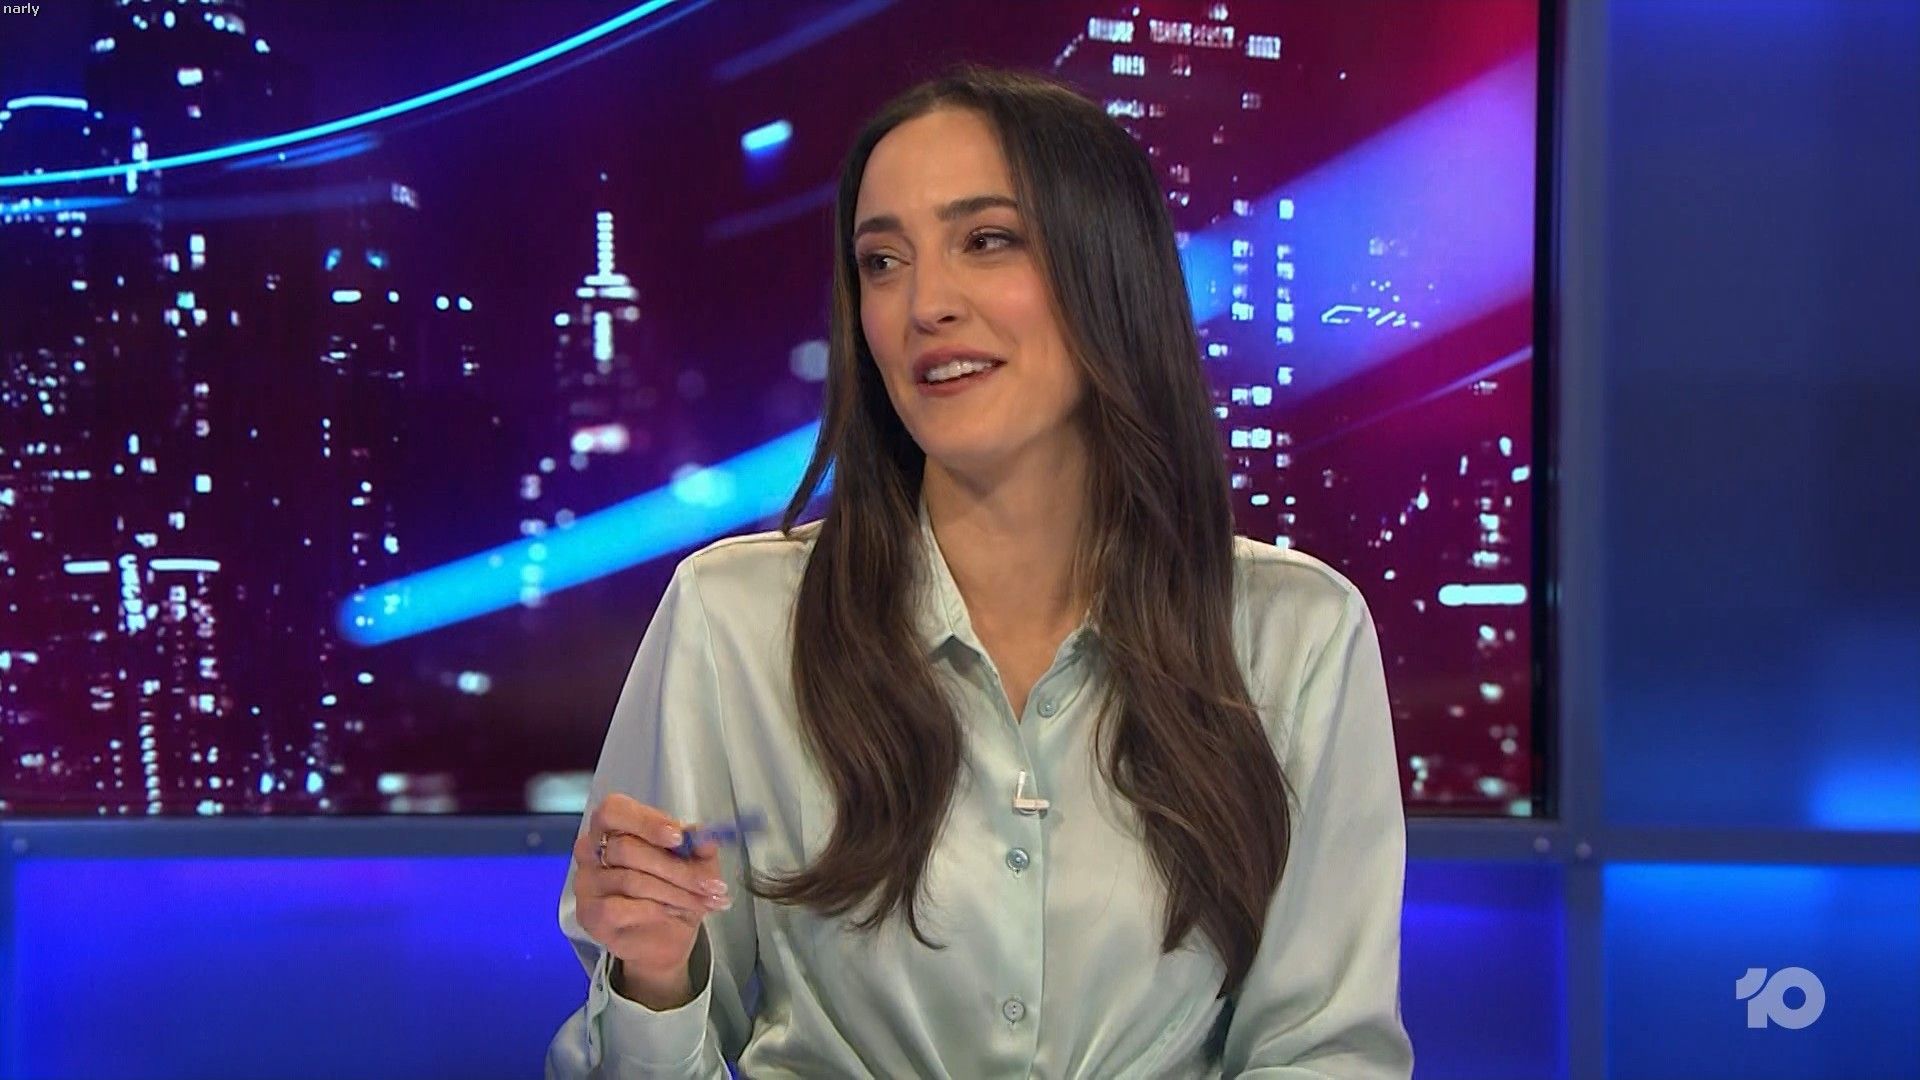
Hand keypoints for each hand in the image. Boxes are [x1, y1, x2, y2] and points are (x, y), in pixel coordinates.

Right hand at [572, 793, 731, 1003]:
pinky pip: (618, 908)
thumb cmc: (675, 888)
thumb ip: (698, 848)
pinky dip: (653, 910)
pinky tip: (673, 913)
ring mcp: (586, 883)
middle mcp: (591, 850)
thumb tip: (706, 838)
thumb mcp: (696, 864)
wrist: (666, 936)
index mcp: (613, 826)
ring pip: (629, 880)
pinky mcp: (588, 914)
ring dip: (674, 892)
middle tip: (710, 883)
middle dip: (675, 868)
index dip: (646, 822)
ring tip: (704, 900)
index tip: (679, 838)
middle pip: (626, 849)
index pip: (614, 810)